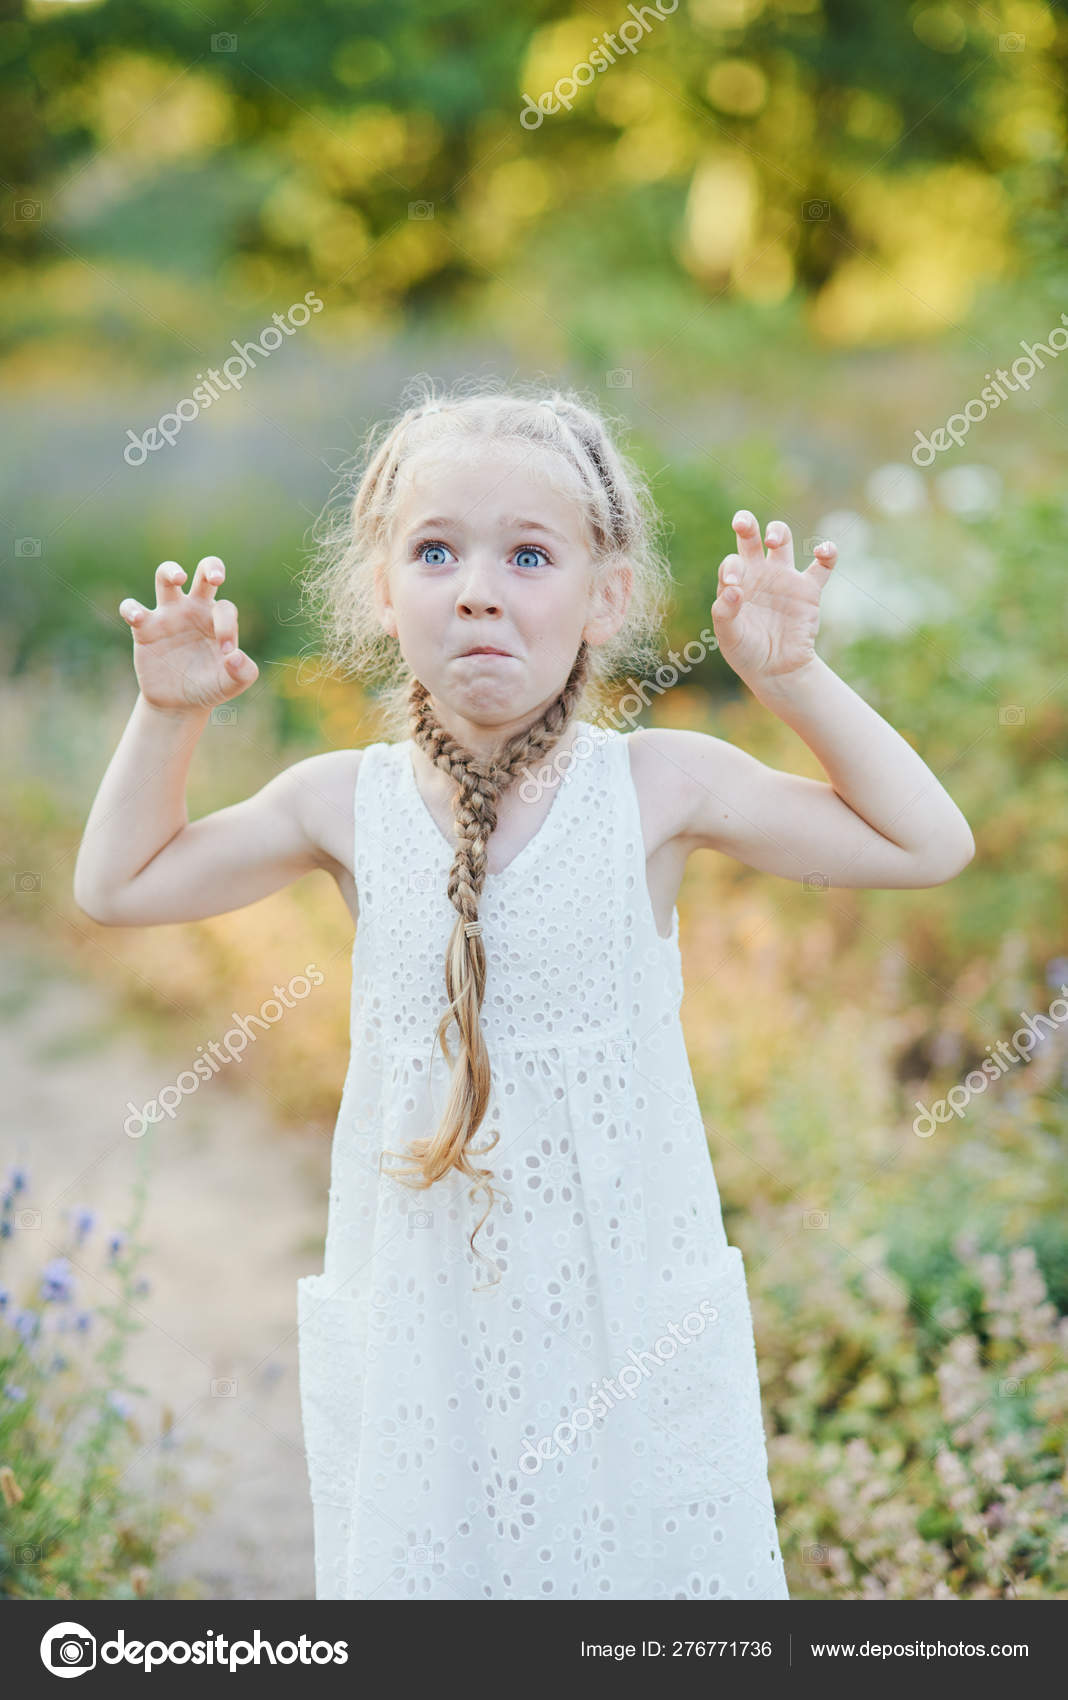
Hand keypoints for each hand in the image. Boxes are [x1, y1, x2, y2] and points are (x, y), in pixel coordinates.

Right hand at [118, 558, 259, 712]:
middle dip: (211, 567)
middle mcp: (194, 609)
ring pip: (165, 578)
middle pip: (203, 573)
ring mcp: (168, 615)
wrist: (179, 704)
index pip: (225, 609)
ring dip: (170, 571)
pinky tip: (139, 618)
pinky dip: (132, 609)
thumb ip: (243, 673)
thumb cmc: (209, 687)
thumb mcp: (232, 685)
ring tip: (180, 576)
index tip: (227, 653)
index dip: (228, 627)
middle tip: (216, 577)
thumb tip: (235, 657)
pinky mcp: (144, 628)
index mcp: (217, 619)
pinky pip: (132, 608)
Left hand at [710, 512, 836, 683]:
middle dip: (746, 524)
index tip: (735, 585)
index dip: (732, 567)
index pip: (732, 563)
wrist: (777, 670)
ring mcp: (784, 579)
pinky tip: (823, 550)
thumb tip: (733, 590)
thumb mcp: (729, 637)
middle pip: (751, 538)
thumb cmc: (747, 652)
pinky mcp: (808, 590)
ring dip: (778, 532)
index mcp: (737, 583)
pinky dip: (827, 553)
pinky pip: (822, 566)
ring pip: (782, 541)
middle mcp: (759, 574)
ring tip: (774, 540)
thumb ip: (725, 613)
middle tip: (742, 523)